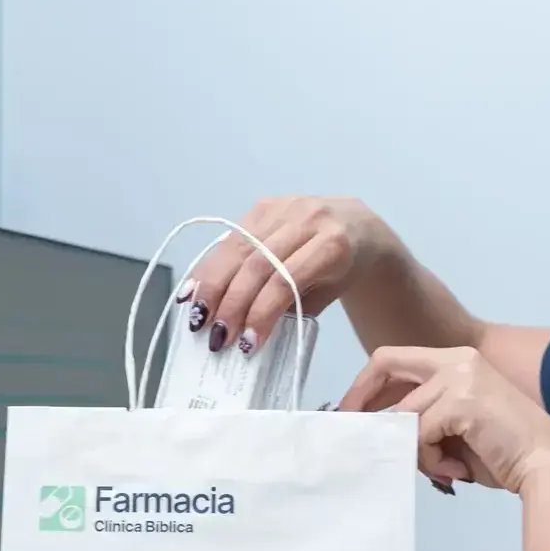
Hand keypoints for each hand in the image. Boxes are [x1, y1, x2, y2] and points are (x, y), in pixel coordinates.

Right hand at [183, 196, 394, 354]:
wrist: (355, 225)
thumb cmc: (343, 267)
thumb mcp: (329, 292)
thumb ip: (294, 309)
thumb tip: (248, 336)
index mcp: (331, 245)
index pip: (286, 282)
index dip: (261, 313)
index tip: (246, 345)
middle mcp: (307, 220)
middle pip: (257, 265)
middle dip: (231, 305)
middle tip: (216, 338)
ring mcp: (283, 208)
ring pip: (237, 249)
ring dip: (212, 287)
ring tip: (198, 319)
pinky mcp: (264, 205)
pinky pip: (230, 237)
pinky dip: (209, 266)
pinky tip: (194, 290)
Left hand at [338, 346, 549, 495]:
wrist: (546, 464)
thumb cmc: (504, 452)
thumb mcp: (455, 426)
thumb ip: (423, 417)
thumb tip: (378, 427)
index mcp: (459, 359)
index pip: (396, 358)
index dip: (367, 385)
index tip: (352, 412)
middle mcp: (458, 359)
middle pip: (385, 363)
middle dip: (359, 398)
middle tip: (349, 428)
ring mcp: (460, 377)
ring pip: (403, 414)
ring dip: (415, 451)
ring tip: (444, 468)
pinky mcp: (461, 401)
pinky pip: (418, 434)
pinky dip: (429, 460)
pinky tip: (456, 468)